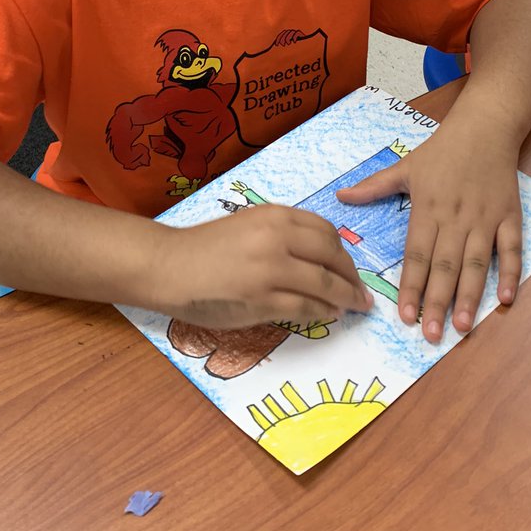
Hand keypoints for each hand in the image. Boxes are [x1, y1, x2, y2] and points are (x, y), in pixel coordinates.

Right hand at [160, 205, 371, 329]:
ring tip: (353, 306)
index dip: (343, 252)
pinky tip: (329, 315)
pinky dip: (323, 312)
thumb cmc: (204, 247)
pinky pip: (306, 307)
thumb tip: (318, 256)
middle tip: (361, 291)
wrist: (169, 266)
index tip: (349, 265)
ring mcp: (271, 270)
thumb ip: (281, 234)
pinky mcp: (263, 299)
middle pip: (333, 256)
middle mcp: (277, 238)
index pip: (326, 231)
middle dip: (352, 276)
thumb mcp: (248, 225)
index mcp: (274, 216)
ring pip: (325, 284)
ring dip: (345, 297)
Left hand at [337, 124, 521, 343]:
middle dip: (436, 302)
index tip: (405, 316)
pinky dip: (510, 273)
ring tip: (461, 326)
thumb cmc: (442, 150)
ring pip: (476, 263)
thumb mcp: (404, 166)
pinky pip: (512, 248)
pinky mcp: (510, 216)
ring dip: (469, 295)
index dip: (411, 287)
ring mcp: (485, 218)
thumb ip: (373, 187)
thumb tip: (340, 197)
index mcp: (427, 208)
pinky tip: (506, 299)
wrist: (485, 127)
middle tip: (430, 335)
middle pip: (444, 265)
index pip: (416, 255)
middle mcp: (455, 217)